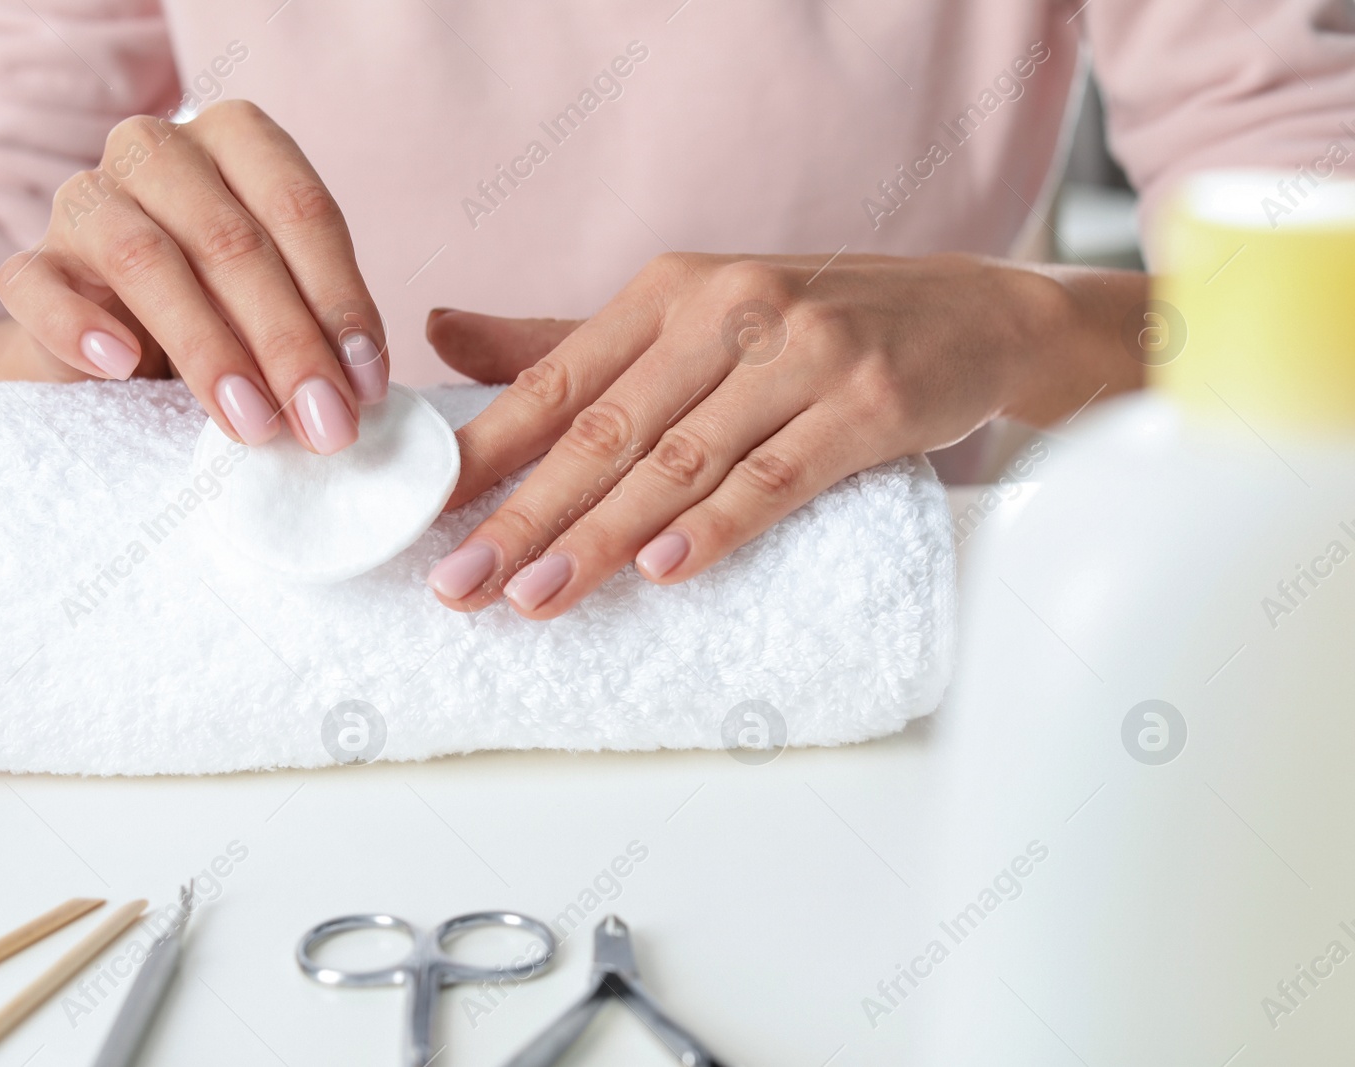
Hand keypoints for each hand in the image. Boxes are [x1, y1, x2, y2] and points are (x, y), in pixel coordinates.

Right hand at [0, 100, 385, 452]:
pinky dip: (80, 327)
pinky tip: (122, 368)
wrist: (113, 343)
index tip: (366, 386)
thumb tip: (359, 389)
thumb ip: (319, 324)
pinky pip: (40, 286)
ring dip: (207, 349)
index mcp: (239, 140)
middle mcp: (159, 150)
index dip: (340, 301)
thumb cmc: (222, 311)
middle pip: (231, 241)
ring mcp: (86, 198)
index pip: (300, 210)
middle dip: (288, 343)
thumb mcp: (281, 305)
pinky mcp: (32, 261)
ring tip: (252, 423)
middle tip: (323, 425)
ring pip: (145, 259)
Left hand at [423, 252, 1145, 618]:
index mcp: (671, 291)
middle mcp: (730, 309)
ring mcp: (804, 354)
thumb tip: (442, 333)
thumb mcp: (692, 316)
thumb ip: (569, 341)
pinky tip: (662, 571)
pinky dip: (718, 526)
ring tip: (535, 599)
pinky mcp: (869, 404)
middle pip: (608, 429)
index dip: (486, 450)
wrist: (973, 314)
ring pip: (682, 461)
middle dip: (525, 515)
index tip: (424, 517)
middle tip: (460, 585)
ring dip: (602, 538)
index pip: (557, 377)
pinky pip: (778, 476)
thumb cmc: (814, 324)